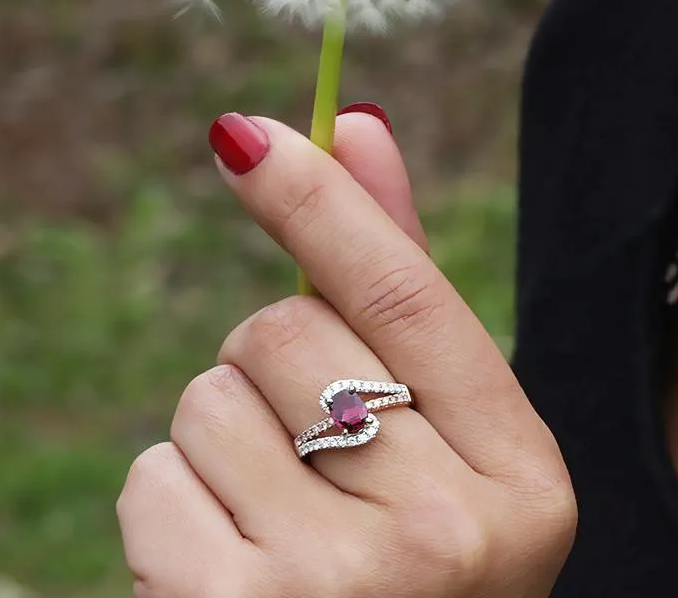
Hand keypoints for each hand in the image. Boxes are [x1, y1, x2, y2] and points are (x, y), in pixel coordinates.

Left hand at [116, 109, 576, 597]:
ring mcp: (342, 590)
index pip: (409, 294)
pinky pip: (153, 478)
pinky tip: (228, 570)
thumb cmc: (413, 557)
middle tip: (317, 449)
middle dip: (273, 364)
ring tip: (280, 522)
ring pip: (210, 399)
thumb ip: (400, 283)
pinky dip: (170, 506)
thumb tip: (354, 125)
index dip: (324, 201)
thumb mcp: (445, 441)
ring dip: (223, 439)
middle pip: (287, 334)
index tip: (246, 135)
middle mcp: (448, 536)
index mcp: (524, 477)